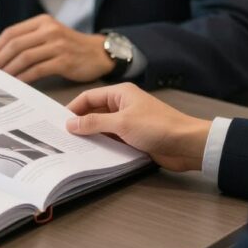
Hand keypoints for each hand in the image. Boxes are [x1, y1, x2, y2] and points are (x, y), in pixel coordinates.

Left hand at [0, 14, 113, 82]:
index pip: (11, 33)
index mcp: (42, 22)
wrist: (99, 53)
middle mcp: (49, 30)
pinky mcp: (64, 60)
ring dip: (9, 70)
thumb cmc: (71, 47)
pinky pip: (37, 70)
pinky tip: (18, 84)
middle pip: (15, 45)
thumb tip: (1, 56)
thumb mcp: (50, 35)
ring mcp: (57, 45)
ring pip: (24, 57)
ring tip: (2, 80)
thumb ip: (30, 40)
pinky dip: (24, 77)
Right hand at [67, 83, 210, 171]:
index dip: (73, 109)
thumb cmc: (157, 127)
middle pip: (94, 112)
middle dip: (80, 124)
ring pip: (102, 127)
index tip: (59, 122)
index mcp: (120, 93)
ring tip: (73, 147)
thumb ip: (94, 123)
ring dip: (91, 136)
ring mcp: (129, 122)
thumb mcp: (121, 123)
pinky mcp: (134, 137)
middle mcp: (123, 105)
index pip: (89, 97)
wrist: (187, 144)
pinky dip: (103, 145)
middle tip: (63, 137)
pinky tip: (92, 154)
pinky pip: (113, 139)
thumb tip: (70, 124)